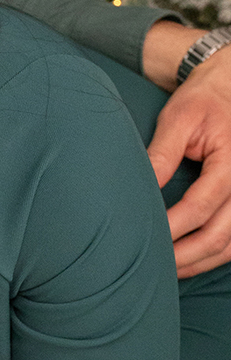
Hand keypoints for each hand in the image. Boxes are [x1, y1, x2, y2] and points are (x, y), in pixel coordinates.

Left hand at [144, 37, 230, 275]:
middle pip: (219, 235)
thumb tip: (137, 189)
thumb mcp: (178, 119)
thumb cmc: (202, 101)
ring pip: (229, 245)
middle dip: (184, 255)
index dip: (172, 227)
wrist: (227, 89)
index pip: (201, 205)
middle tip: (150, 266)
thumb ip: (161, 155)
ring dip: (198, 262)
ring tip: (164, 270)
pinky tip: (186, 261)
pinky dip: (211, 256)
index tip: (143, 238)